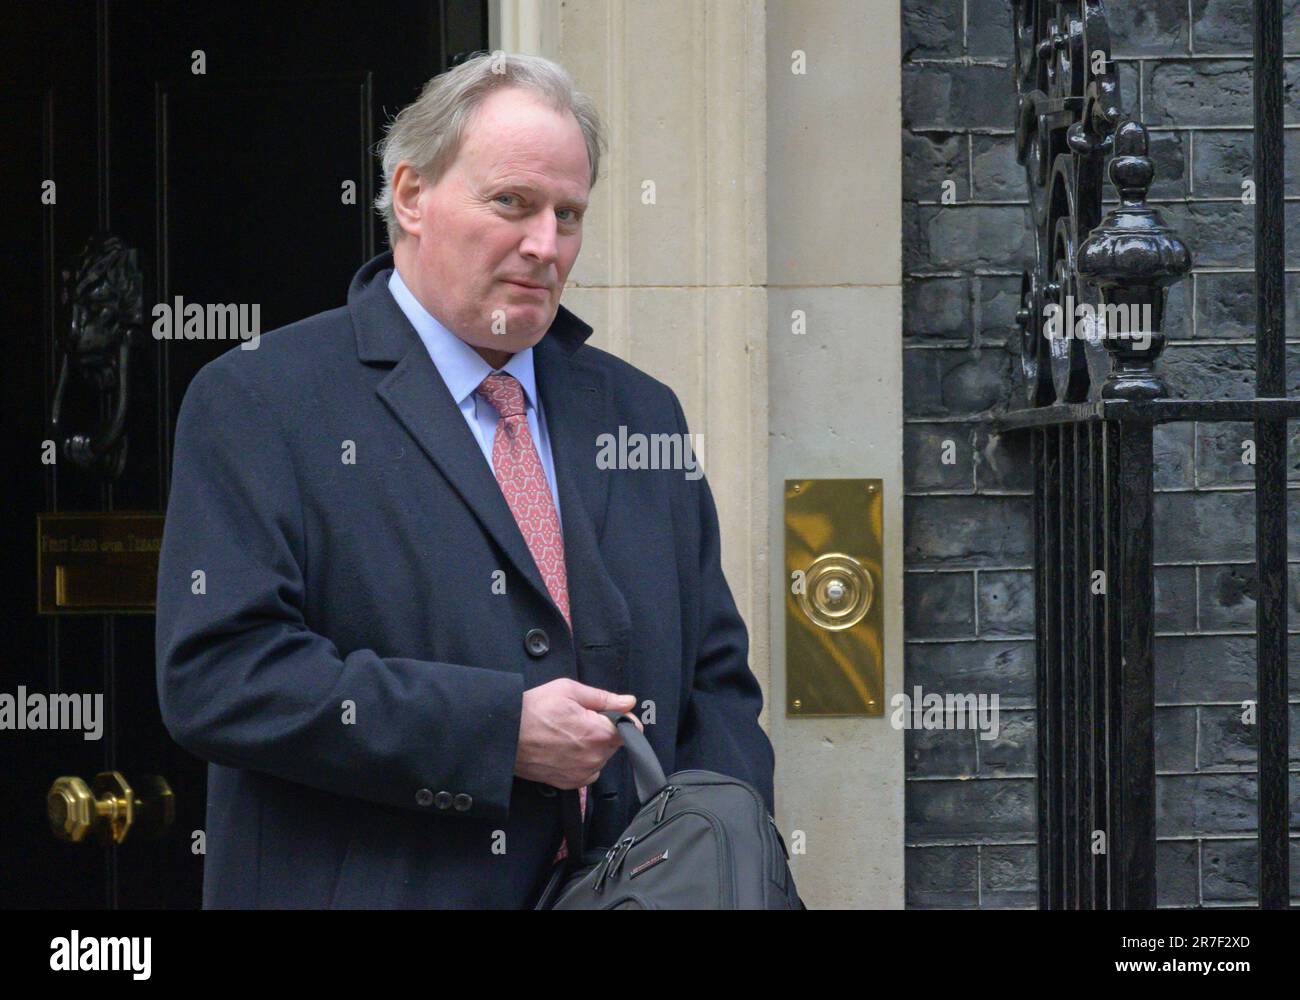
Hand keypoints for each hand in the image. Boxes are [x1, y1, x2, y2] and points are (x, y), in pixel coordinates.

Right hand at [514, 679, 643, 788]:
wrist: (504, 735)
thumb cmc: (533, 710)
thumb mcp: (568, 690)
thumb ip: (603, 697)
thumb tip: (629, 701)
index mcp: (598, 733)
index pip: (630, 729)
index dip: (622, 718)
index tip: (609, 712)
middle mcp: (593, 757)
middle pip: (614, 743)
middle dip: (604, 730)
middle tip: (579, 719)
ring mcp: (581, 773)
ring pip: (601, 757)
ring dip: (592, 746)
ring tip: (568, 733)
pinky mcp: (569, 783)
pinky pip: (588, 772)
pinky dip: (582, 761)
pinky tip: (565, 748)